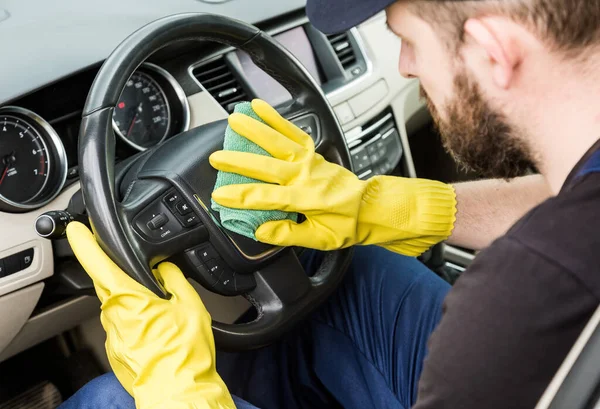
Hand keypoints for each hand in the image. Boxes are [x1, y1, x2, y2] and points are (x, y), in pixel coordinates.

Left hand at [66, 222, 234, 408]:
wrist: (179, 391)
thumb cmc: (185, 354)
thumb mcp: (191, 306)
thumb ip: (175, 280)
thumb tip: (166, 268)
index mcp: (129, 299)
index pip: (99, 264)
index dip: (86, 244)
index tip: (76, 230)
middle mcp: (113, 316)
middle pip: (109, 284)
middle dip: (125, 276)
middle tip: (151, 282)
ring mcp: (112, 335)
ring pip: (118, 306)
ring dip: (135, 302)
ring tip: (164, 315)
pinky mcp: (116, 350)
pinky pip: (123, 326)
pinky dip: (138, 323)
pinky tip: (159, 333)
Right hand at [210, 99, 456, 255]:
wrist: (369, 206)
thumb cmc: (345, 224)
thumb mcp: (319, 240)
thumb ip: (288, 234)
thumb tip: (261, 230)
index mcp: (307, 199)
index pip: (268, 198)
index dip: (242, 197)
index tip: (220, 195)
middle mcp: (306, 176)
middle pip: (268, 166)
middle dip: (239, 161)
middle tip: (216, 157)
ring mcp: (309, 160)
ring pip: (278, 141)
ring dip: (255, 129)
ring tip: (233, 119)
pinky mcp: (311, 152)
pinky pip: (292, 131)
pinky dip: (276, 118)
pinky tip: (260, 107)